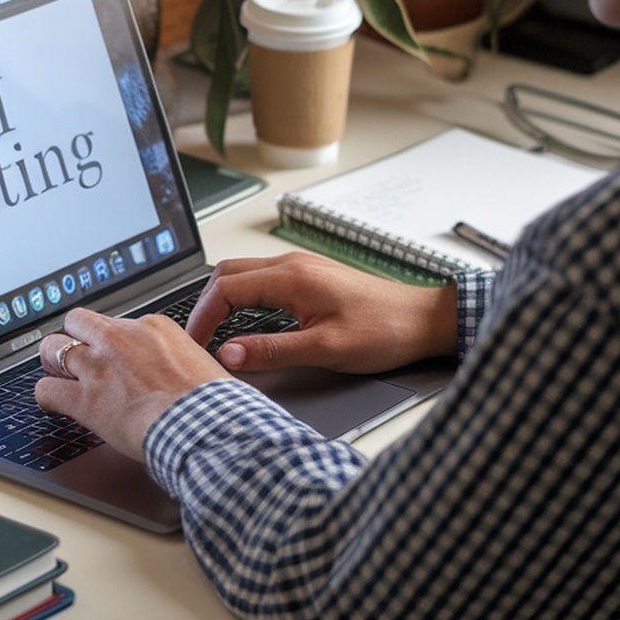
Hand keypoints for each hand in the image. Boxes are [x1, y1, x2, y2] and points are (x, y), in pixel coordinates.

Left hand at [36, 307, 217, 459]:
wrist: (203, 424)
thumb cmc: (213, 402)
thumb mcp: (202, 363)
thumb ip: (182, 360)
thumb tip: (185, 371)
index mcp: (153, 327)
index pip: (117, 323)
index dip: (112, 342)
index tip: (115, 354)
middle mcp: (120, 339)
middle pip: (78, 323)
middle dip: (75, 338)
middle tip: (76, 355)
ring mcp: (98, 367)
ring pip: (52, 348)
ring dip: (52, 361)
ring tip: (56, 372)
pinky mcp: (85, 399)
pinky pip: (46, 390)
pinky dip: (46, 397)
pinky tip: (52, 403)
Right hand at [185, 252, 457, 375]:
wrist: (422, 320)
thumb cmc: (383, 331)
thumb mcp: (324, 349)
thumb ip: (272, 351)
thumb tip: (228, 354)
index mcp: (291, 277)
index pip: (226, 288)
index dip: (203, 317)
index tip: (197, 345)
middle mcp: (292, 265)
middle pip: (228, 273)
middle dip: (206, 305)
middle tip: (199, 339)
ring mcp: (301, 268)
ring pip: (245, 274)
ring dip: (223, 299)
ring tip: (214, 332)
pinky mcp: (311, 277)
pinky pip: (263, 279)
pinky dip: (243, 297)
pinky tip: (245, 322)